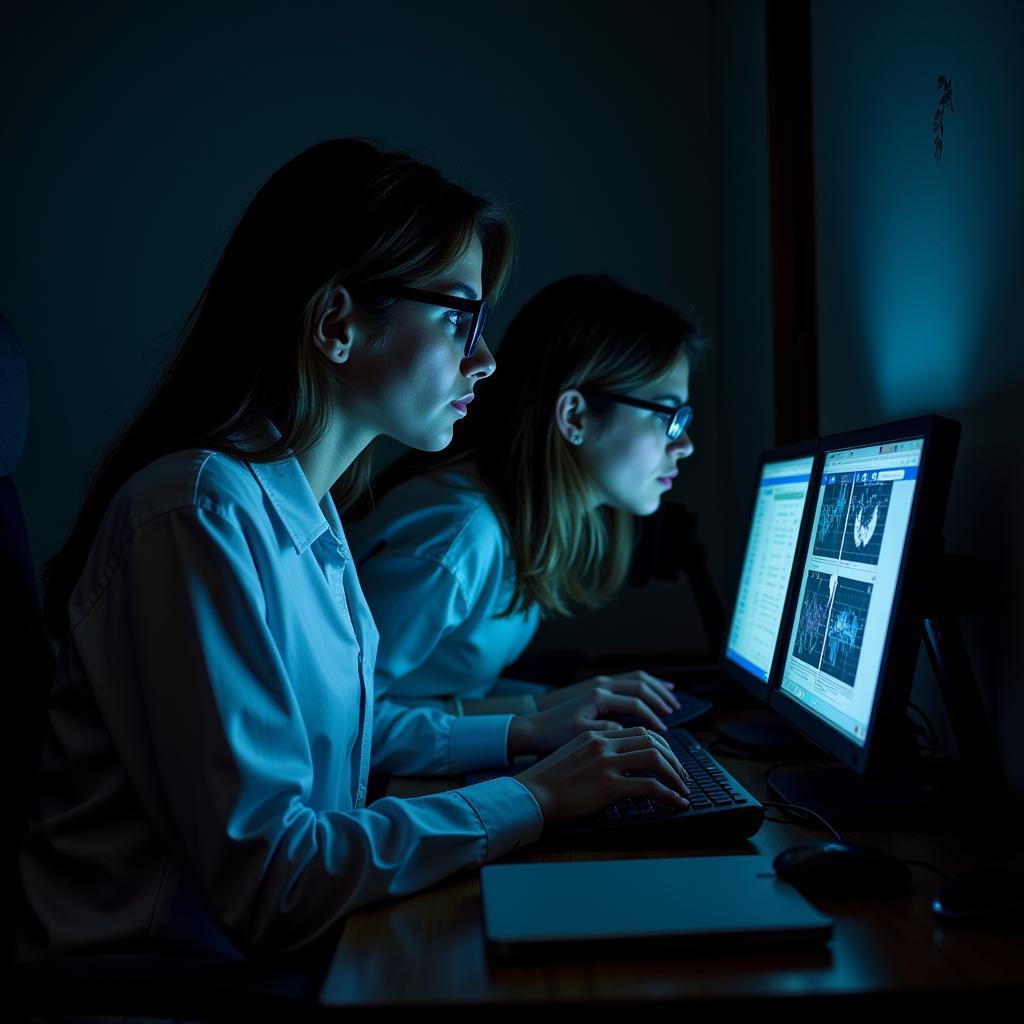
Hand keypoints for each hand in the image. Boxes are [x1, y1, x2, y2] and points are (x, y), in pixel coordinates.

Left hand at [508, 684, 674, 756]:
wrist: (533, 728)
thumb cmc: (554, 734)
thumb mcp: (580, 736)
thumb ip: (605, 731)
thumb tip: (627, 730)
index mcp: (598, 696)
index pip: (634, 702)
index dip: (652, 716)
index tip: (663, 731)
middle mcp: (600, 685)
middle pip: (639, 684)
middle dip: (659, 696)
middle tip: (675, 710)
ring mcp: (599, 685)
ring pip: (635, 678)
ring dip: (655, 687)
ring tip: (672, 698)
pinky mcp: (597, 690)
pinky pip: (627, 682)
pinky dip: (644, 686)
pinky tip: (652, 693)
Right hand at [516, 728, 691, 822]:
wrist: (531, 795)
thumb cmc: (550, 781)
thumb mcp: (575, 755)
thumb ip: (599, 754)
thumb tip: (623, 766)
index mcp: (596, 735)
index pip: (639, 732)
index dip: (661, 746)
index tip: (669, 760)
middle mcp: (603, 744)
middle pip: (652, 742)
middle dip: (673, 759)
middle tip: (682, 776)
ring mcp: (607, 764)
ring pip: (655, 759)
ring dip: (675, 775)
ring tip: (682, 789)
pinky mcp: (609, 786)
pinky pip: (650, 787)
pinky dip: (669, 795)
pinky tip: (675, 802)